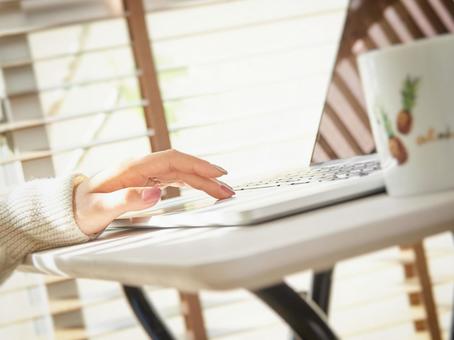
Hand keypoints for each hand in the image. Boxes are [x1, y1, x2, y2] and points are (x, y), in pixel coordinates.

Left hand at [73, 149, 233, 234]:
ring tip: (222, 191)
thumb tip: (156, 194)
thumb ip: (127, 200)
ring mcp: (146, 174)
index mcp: (134, 166)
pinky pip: (175, 179)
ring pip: (182, 173)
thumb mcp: (100, 208)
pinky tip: (202, 187)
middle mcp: (143, 167)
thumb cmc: (83, 209)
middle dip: (207, 176)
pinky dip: (192, 183)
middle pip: (183, 166)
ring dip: (203, 180)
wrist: (71, 209)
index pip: (174, 159)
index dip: (197, 164)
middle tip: (228, 189)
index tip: (217, 172)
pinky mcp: (147, 183)